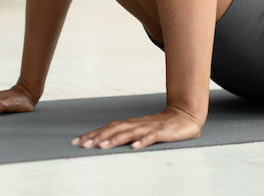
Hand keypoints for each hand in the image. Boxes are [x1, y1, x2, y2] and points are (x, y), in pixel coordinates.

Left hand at [71, 104, 202, 149]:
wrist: (187, 115)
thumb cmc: (163, 126)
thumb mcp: (142, 130)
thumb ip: (127, 134)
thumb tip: (105, 141)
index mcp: (132, 124)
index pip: (108, 128)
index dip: (92, 134)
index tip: (77, 142)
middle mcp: (138, 124)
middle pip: (114, 129)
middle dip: (98, 137)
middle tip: (83, 145)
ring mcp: (150, 127)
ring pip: (130, 133)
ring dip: (115, 139)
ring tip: (102, 146)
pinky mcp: (163, 132)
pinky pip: (152, 137)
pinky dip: (143, 141)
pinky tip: (134, 147)